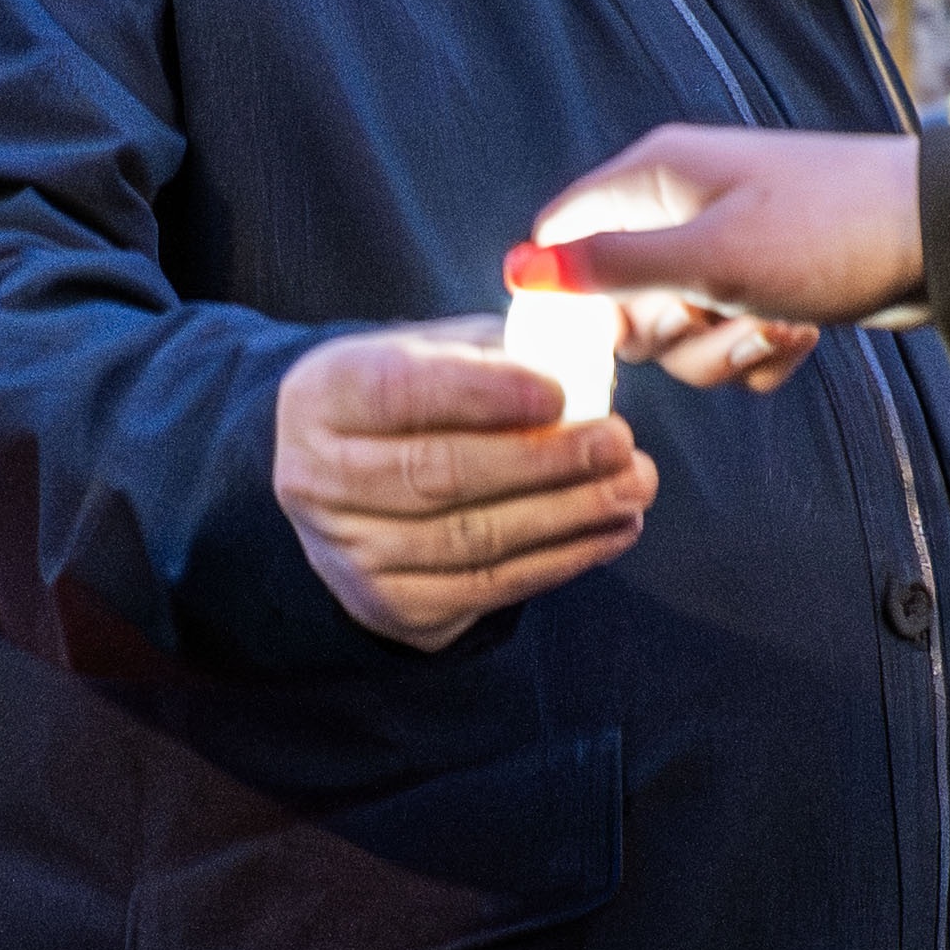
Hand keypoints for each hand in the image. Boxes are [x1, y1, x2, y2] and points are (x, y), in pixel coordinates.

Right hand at [274, 326, 653, 647]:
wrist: (340, 487)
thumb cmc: (405, 405)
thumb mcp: (429, 354)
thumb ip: (495, 348)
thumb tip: (590, 344)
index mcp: (324, 396)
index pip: (401, 391)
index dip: (483, 393)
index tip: (560, 392)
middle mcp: (317, 479)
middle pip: (440, 474)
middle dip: (544, 460)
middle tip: (618, 443)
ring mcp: (348, 552)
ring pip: (472, 539)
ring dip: (568, 515)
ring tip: (633, 487)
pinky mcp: (389, 605)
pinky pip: (487, 587)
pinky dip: (560, 561)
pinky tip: (610, 532)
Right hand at [538, 127, 924, 363]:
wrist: (945, 240)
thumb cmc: (827, 233)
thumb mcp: (707, 258)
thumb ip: (608, 268)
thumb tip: (518, 270)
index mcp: (654, 176)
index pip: (561, 232)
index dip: (567, 293)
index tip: (603, 339)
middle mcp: (681, 205)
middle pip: (620, 301)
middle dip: (672, 333)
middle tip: (722, 317)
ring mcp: (726, 246)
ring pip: (679, 333)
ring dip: (726, 350)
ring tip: (784, 325)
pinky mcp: (765, 282)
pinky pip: (728, 340)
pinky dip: (760, 352)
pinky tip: (803, 336)